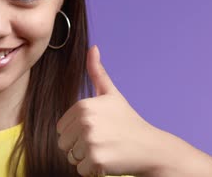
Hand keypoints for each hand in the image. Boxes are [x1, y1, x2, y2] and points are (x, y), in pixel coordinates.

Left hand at [56, 45, 161, 175]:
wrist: (150, 147)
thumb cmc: (128, 121)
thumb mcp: (111, 94)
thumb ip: (97, 72)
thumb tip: (92, 47)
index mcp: (83, 106)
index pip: (61, 129)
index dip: (77, 133)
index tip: (98, 130)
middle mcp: (85, 121)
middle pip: (63, 144)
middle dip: (80, 147)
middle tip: (103, 142)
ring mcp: (91, 140)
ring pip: (71, 158)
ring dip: (86, 159)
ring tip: (106, 150)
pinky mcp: (96, 159)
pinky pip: (81, 170)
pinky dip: (93, 171)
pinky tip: (109, 161)